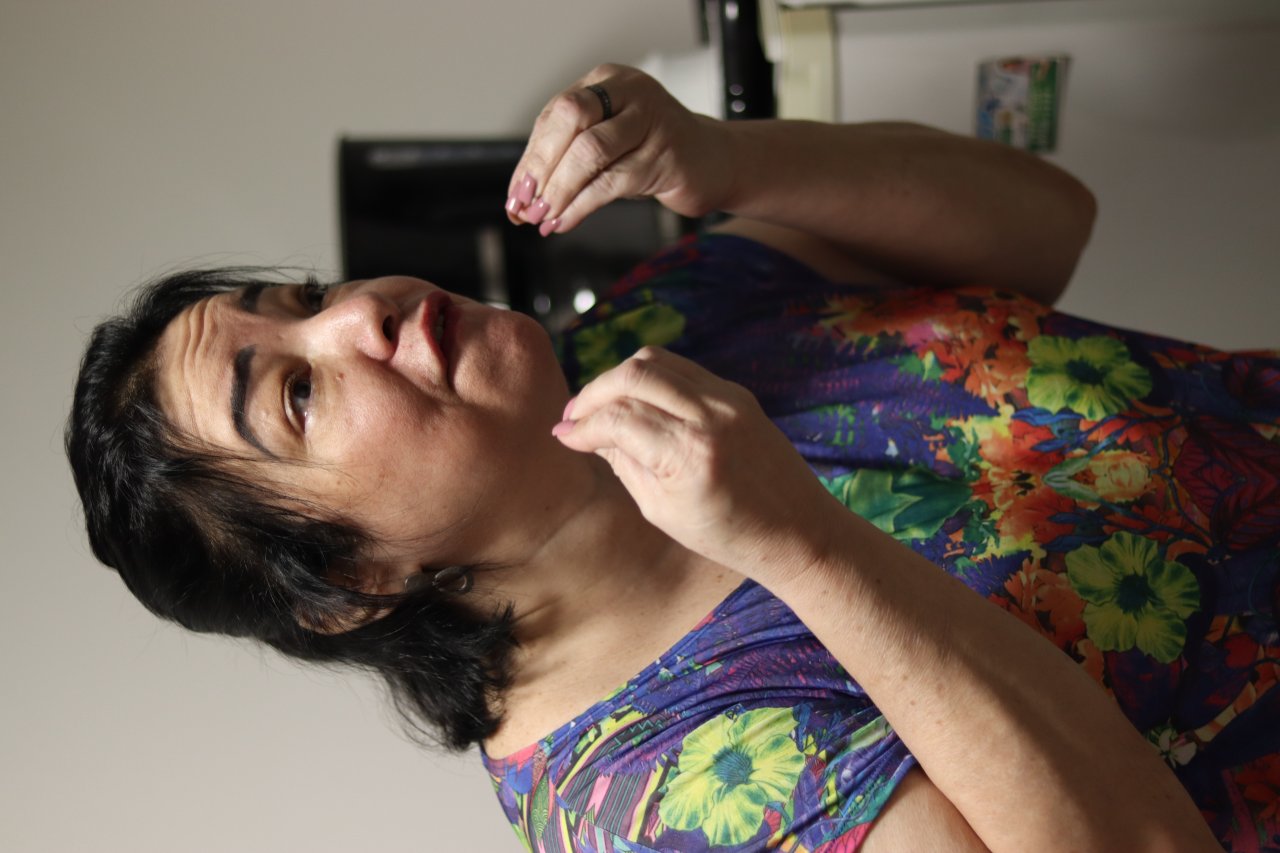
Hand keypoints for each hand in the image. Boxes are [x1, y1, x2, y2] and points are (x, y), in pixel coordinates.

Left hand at [505, 64, 729, 234]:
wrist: (713, 161)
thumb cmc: (652, 152)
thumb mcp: (607, 143)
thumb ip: (567, 158)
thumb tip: (521, 196)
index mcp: (607, 80)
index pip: (555, 115)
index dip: (531, 157)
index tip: (516, 194)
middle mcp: (629, 92)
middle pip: (569, 118)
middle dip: (540, 166)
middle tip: (526, 204)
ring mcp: (651, 121)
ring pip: (589, 152)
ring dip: (559, 189)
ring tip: (543, 217)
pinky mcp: (665, 156)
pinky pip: (611, 182)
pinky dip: (580, 205)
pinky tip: (565, 221)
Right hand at [550, 347, 847, 578]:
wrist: (798, 530)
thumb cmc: (728, 534)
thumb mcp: (661, 510)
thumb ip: (622, 463)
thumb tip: (584, 435)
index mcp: (688, 457)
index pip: (617, 419)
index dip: (581, 426)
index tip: (563, 436)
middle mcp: (709, 418)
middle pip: (632, 375)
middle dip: (593, 392)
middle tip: (574, 415)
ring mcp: (728, 399)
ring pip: (655, 361)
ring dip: (619, 378)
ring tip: (601, 405)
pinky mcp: (737, 393)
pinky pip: (682, 369)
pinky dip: (651, 378)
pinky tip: (637, 402)